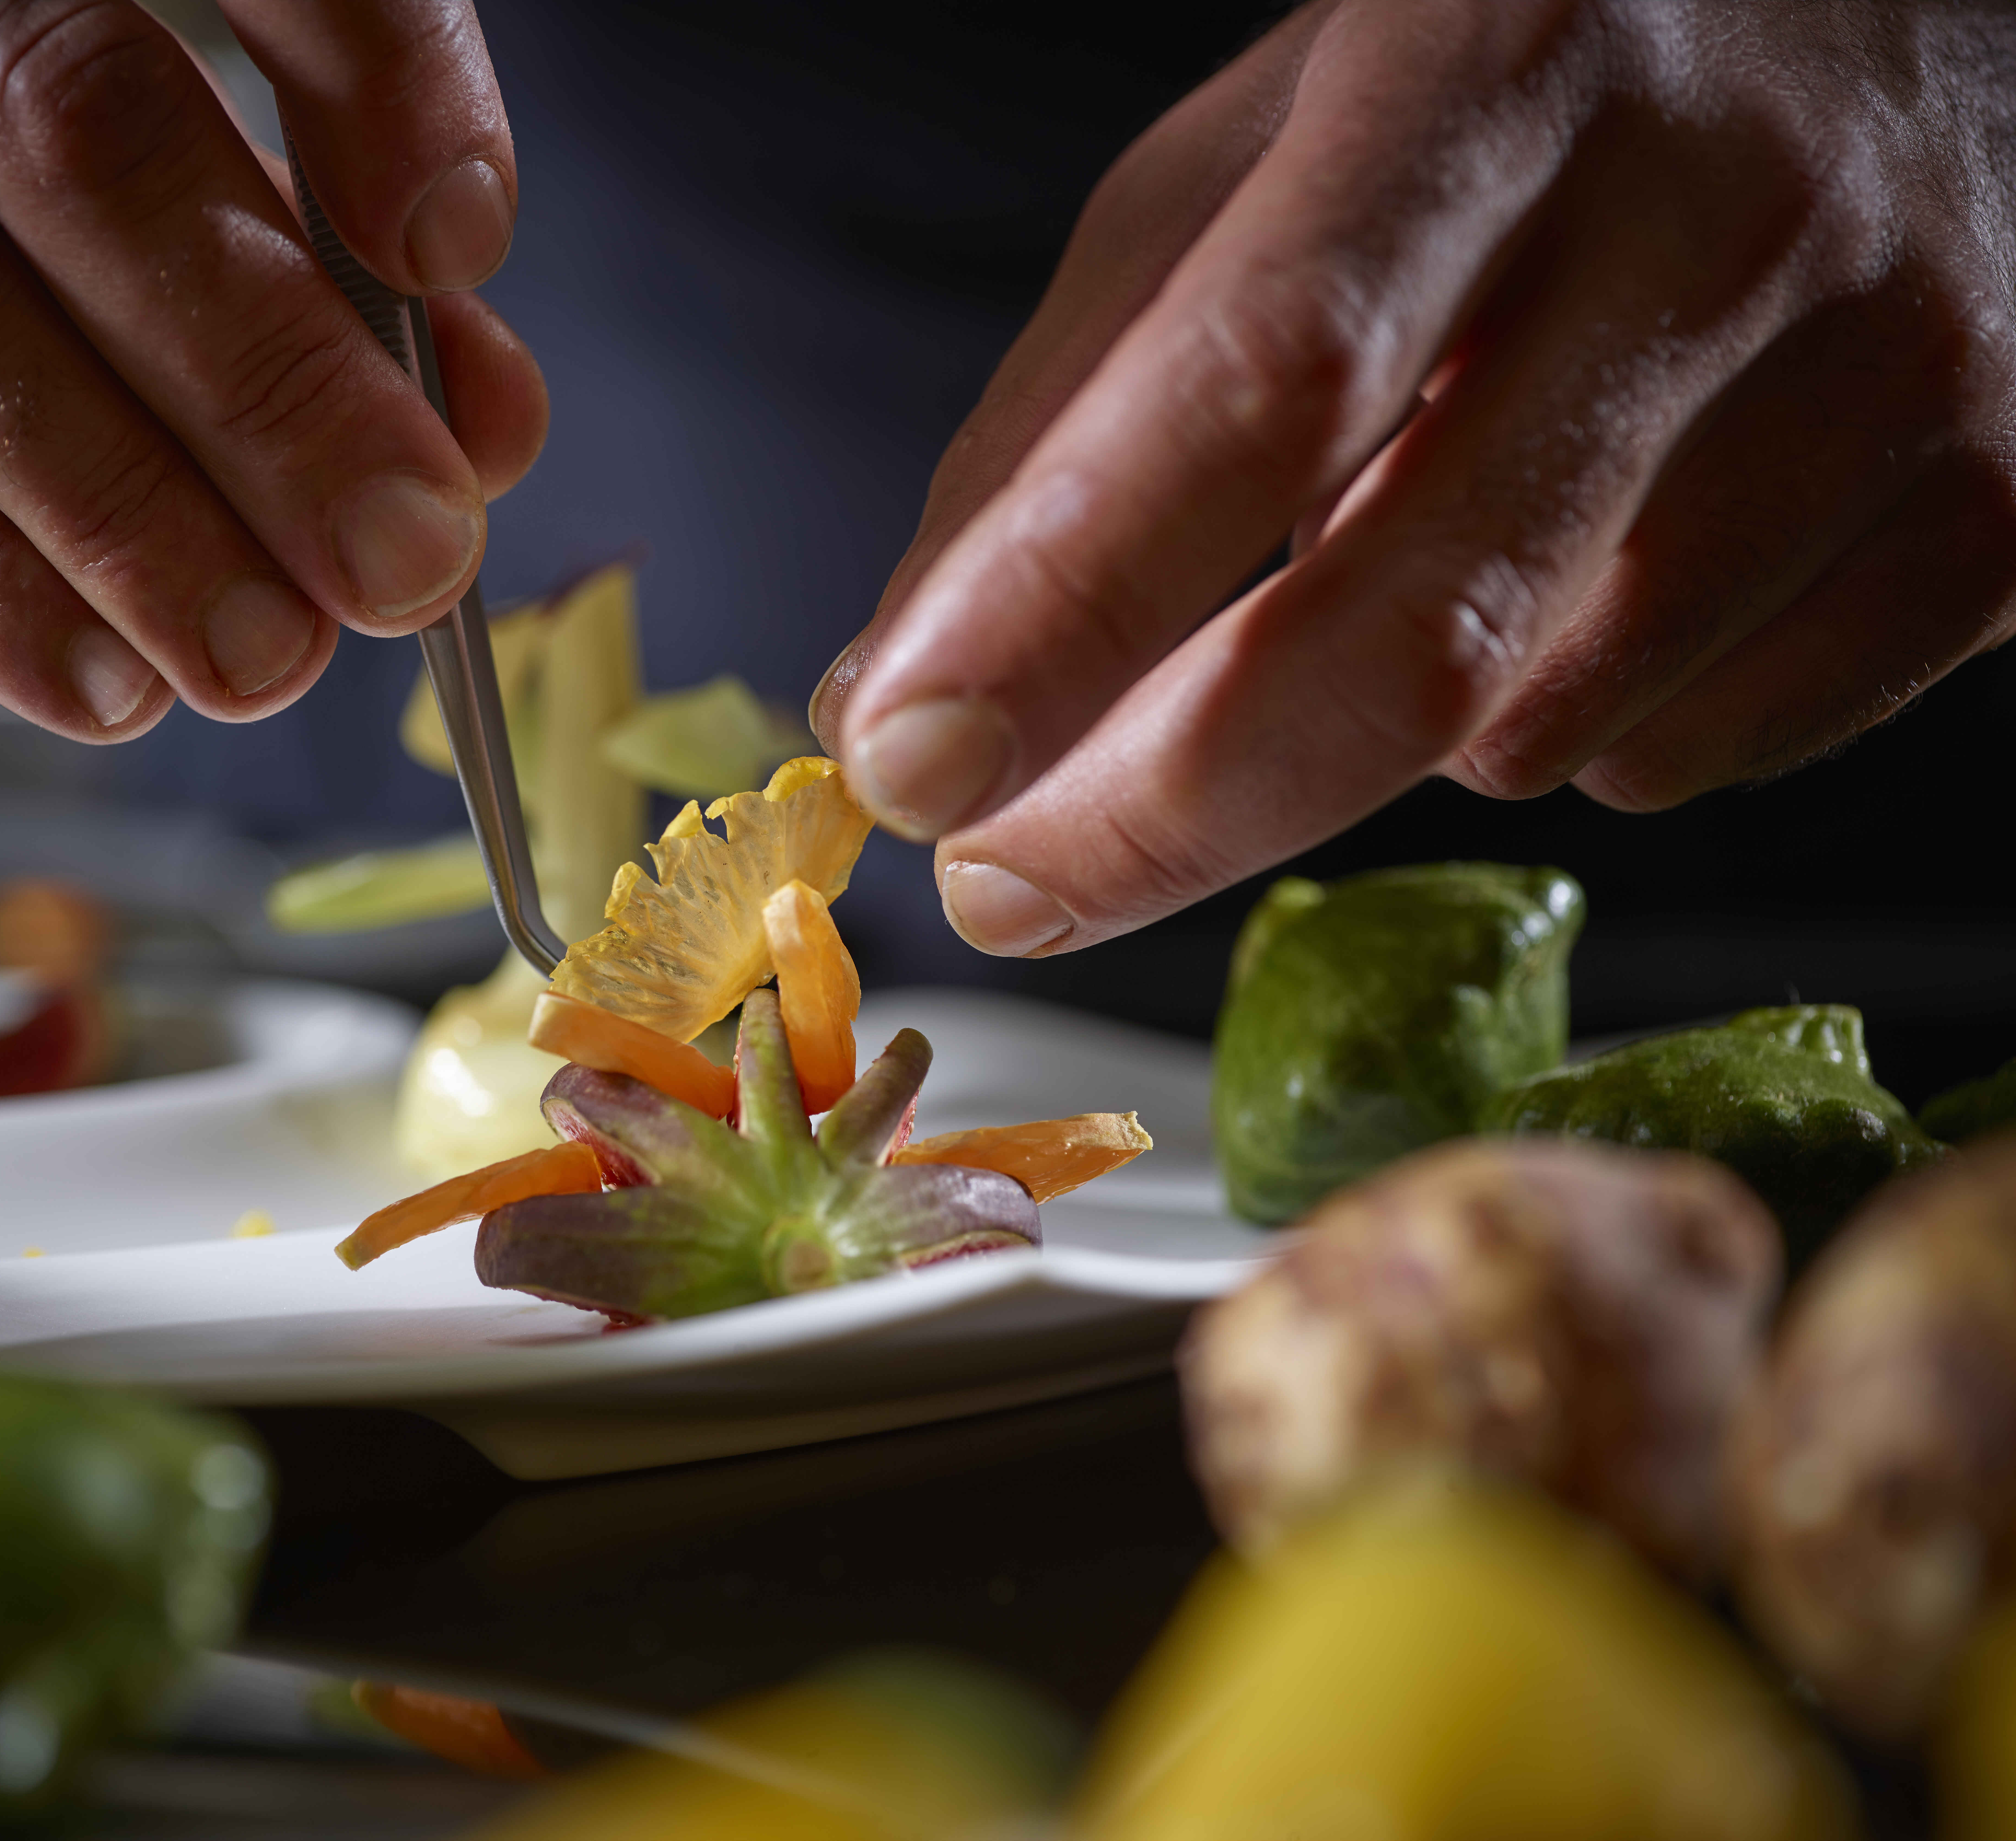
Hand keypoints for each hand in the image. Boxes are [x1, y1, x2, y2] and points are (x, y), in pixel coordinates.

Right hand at [0, 0, 547, 739]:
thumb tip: (473, 402)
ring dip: (118, 509)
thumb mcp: (164, 88)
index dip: (369, 75)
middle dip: (262, 376)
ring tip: (265, 654)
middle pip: (67, 132)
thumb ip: (316, 197)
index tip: (453, 246)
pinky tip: (93, 675)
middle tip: (401, 553)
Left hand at [813, 0, 2015, 956]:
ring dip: (1391, 731)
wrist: (1905, 13)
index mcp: (1495, 65)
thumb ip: (1071, 419)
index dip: (1062, 607)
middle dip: (1165, 806)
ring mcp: (1895, 365)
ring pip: (1542, 722)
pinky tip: (1576, 601)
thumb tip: (896, 685)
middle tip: (1013, 876)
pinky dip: (1573, 732)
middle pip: (1404, 619)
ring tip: (1401, 588)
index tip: (913, 758)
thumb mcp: (1263, 174)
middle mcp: (1720, 204)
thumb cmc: (1532, 90)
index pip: (1251, 387)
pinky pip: (1698, 749)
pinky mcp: (1995, 511)